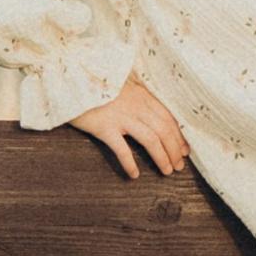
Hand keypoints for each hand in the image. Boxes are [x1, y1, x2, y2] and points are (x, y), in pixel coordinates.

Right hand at [69, 74, 189, 179]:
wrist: (70, 81)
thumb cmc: (94, 87)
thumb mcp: (122, 88)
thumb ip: (137, 99)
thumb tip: (152, 119)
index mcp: (142, 95)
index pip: (168, 118)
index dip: (179, 136)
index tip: (185, 150)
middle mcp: (135, 106)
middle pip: (164, 130)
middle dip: (175, 150)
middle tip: (179, 166)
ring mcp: (121, 116)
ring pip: (151, 140)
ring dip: (162, 157)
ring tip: (166, 171)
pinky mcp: (104, 127)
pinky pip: (122, 149)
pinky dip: (130, 163)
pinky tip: (134, 175)